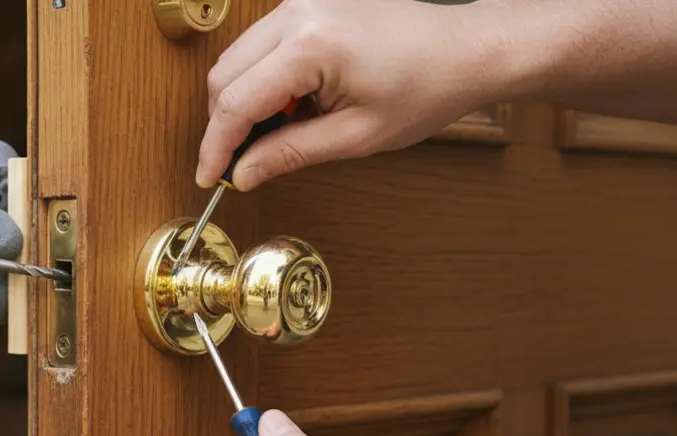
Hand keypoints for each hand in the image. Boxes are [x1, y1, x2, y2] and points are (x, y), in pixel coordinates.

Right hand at [197, 0, 507, 189]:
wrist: (466, 49)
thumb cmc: (426, 87)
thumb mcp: (355, 136)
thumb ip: (290, 153)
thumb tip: (243, 173)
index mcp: (311, 45)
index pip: (234, 102)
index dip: (215, 147)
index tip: (210, 178)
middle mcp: (298, 14)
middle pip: (223, 76)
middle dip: (223, 125)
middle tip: (239, 165)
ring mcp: (300, 3)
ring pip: (236, 59)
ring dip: (242, 103)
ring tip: (275, 135)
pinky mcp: (307, 5)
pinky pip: (259, 46)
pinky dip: (261, 82)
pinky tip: (290, 108)